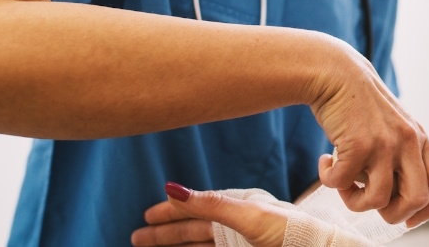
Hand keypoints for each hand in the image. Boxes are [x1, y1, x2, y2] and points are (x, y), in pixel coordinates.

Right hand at [131, 184, 287, 246]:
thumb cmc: (291, 232)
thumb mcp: (248, 215)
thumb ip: (211, 205)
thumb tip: (172, 188)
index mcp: (239, 207)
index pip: (197, 209)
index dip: (172, 211)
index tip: (147, 215)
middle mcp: (237, 226)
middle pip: (193, 230)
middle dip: (165, 233)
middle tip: (137, 237)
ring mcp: (241, 243)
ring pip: (200, 245)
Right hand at [309, 49, 428, 227]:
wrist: (335, 73)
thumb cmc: (358, 106)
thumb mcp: (391, 127)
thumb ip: (400, 155)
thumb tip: (392, 199)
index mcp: (419, 139)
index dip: (428, 210)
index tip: (408, 219)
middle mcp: (408, 141)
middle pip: (417, 199)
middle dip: (393, 215)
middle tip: (370, 205)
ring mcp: (385, 143)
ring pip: (379, 200)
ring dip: (355, 202)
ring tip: (342, 185)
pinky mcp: (358, 143)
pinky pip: (344, 183)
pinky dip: (330, 181)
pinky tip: (324, 165)